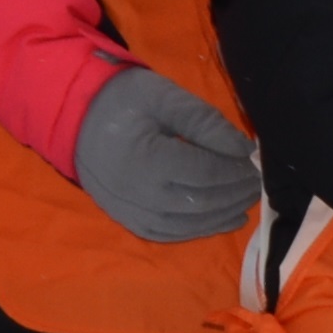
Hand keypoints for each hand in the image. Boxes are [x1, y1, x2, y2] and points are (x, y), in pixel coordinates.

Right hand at [71, 67, 260, 244]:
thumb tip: (245, 150)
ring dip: (222, 216)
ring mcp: (130, 212)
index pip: (205, 173)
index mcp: (147, 160)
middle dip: (235, 194)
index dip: (235, 171)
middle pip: (201, 202)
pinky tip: (222, 220)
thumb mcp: (166, 98)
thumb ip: (206, 123)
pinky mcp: (126, 219)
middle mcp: (139, 194)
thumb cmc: (123, 100)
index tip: (256, 163)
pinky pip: (168, 233)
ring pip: (188, 225)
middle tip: (258, 183)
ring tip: (247, 201)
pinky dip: (199, 230)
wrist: (75, 116)